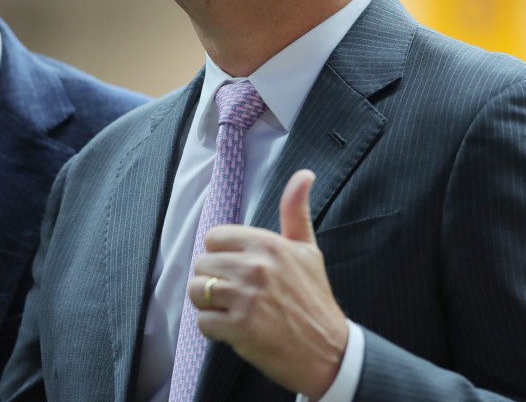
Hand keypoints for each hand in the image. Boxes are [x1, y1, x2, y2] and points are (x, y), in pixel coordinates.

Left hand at [190, 170, 347, 398]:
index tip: (238, 270)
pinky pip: (202, 322)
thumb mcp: (308, 251)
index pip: (215, 237)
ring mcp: (246, 298)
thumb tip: (304, 174)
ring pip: (196, 292)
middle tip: (237, 295)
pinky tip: (235, 330)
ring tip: (232, 311)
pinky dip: (214, 329)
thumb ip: (296, 211)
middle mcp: (255, 267)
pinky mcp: (239, 328)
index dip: (221, 255)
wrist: (328, 351)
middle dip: (213, 282)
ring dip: (209, 305)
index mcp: (268, 244)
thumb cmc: (315, 300)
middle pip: (201, 265)